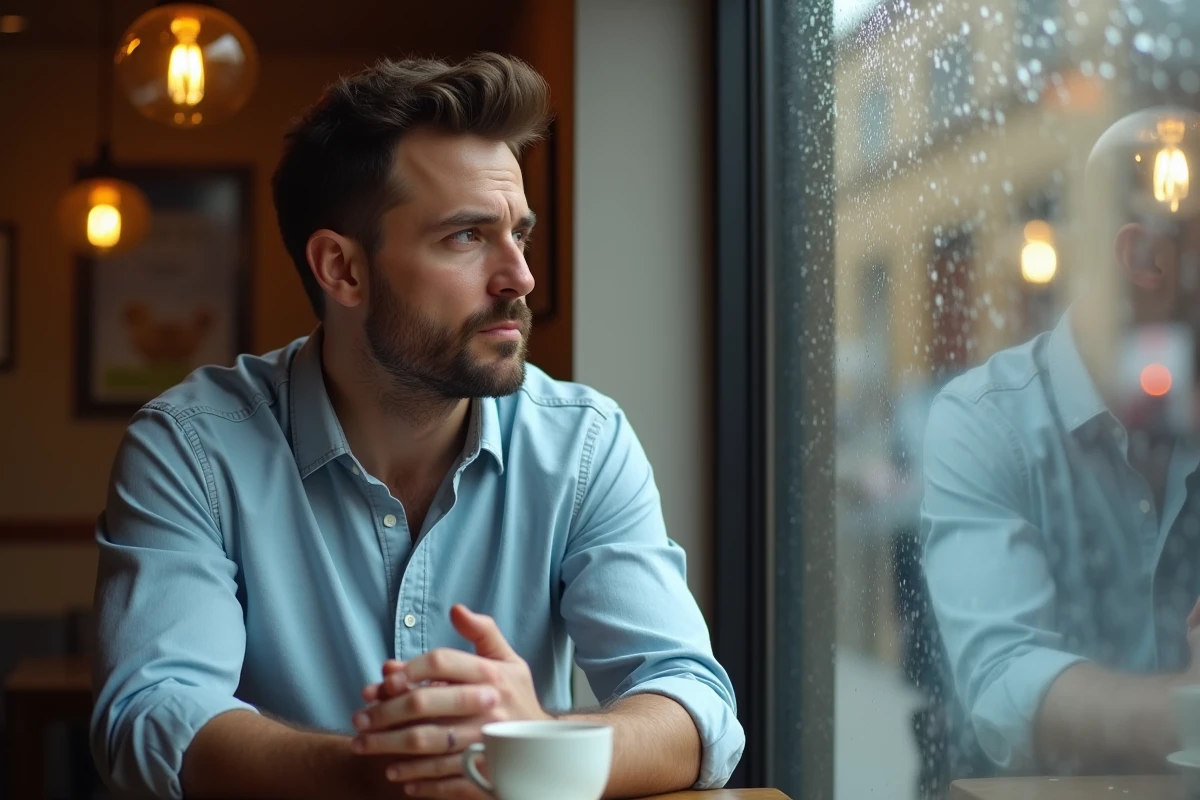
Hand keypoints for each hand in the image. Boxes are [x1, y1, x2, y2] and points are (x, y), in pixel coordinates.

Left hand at [351, 605, 549, 796]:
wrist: (546, 744)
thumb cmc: (517, 698)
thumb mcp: (509, 660)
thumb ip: (483, 632)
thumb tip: (455, 609)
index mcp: (491, 675)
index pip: (441, 662)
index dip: (408, 669)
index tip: (384, 681)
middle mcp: (487, 706)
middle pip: (424, 705)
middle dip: (384, 712)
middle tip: (359, 719)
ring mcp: (485, 742)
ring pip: (426, 744)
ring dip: (389, 746)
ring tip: (364, 746)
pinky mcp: (485, 772)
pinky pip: (443, 778)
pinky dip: (417, 779)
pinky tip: (397, 775)